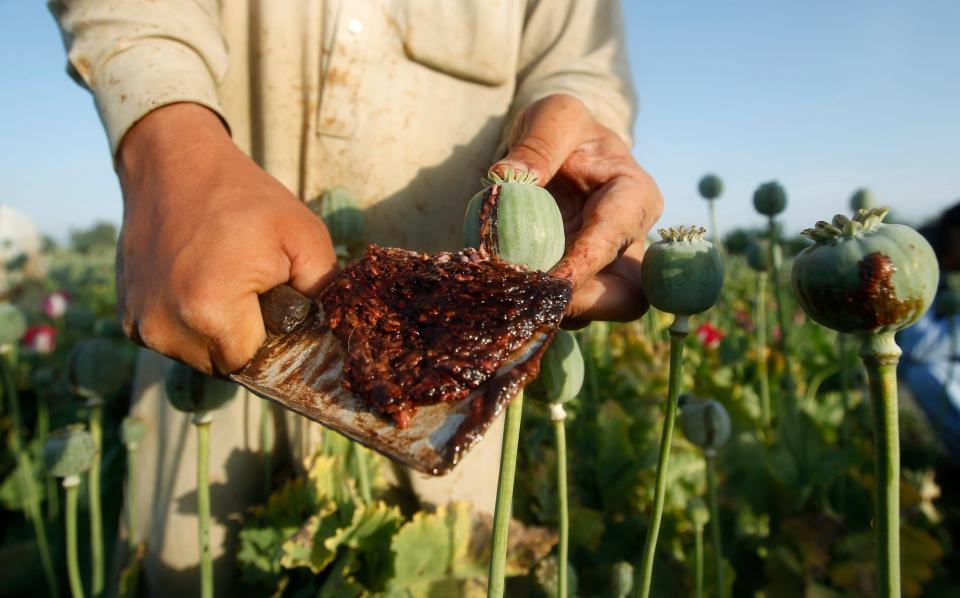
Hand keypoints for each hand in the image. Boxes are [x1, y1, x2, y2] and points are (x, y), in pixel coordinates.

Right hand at [116, 103, 337, 373]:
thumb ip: (322, 292)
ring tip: (222, 281)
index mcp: (209, 311)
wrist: (173, 163)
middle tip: (250, 288)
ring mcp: (140, 324)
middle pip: (223, 364)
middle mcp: (166, 327)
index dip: (270, 337)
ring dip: (214, 332)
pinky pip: (171, 339)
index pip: (253, 363)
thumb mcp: (305, 236)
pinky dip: (187, 322)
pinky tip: (195, 282)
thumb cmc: (245, 198)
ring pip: (196, 356)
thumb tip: (328, 335)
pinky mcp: (126, 317)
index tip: (274, 303)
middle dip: (243, 336)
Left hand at [491, 94, 662, 325]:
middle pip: (626, 296)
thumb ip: (538, 141)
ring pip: (592, 311)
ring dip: (550, 310)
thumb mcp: (554, 115)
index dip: (584, 264)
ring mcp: (602, 269)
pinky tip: (502, 293)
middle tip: (532, 303)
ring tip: (508, 296)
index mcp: (635, 196)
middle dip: (583, 305)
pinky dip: (533, 307)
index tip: (548, 281)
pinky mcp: (575, 285)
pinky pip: (561, 309)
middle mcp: (628, 241)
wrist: (551, 150)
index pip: (616, 238)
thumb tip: (507, 179)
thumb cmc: (561, 129)